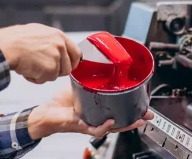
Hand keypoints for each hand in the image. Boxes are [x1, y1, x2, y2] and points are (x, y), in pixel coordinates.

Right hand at [0, 23, 80, 83]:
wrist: (6, 46)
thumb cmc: (16, 40)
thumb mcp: (38, 33)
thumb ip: (51, 42)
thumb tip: (57, 50)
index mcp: (58, 35)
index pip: (76, 53)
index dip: (71, 63)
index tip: (67, 67)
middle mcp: (60, 45)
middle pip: (68, 68)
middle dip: (56, 71)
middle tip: (42, 68)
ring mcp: (56, 57)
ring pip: (56, 75)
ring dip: (44, 75)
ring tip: (31, 65)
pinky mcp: (51, 68)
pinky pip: (45, 80)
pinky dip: (35, 78)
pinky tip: (27, 69)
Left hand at [27, 86, 153, 138]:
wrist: (44, 114)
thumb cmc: (60, 104)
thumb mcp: (78, 88)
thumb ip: (88, 79)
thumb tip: (96, 63)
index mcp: (99, 110)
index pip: (120, 111)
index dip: (133, 109)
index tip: (144, 104)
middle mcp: (97, 119)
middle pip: (122, 121)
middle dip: (136, 118)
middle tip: (148, 114)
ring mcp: (90, 124)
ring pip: (113, 128)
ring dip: (126, 125)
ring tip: (136, 120)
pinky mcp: (81, 126)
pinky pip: (95, 129)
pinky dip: (103, 127)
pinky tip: (110, 123)